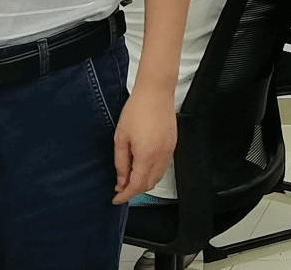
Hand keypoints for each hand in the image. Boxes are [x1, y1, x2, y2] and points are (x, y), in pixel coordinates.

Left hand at [113, 88, 176, 203]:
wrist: (155, 92)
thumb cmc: (137, 109)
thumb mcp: (121, 137)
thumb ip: (120, 162)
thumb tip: (121, 180)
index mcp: (146, 155)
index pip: (136, 186)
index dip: (125, 196)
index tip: (117, 198)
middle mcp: (161, 156)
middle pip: (148, 185)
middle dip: (134, 190)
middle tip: (121, 187)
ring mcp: (169, 150)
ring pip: (157, 177)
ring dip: (144, 182)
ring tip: (130, 177)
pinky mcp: (173, 144)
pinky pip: (164, 166)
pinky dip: (153, 172)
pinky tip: (143, 167)